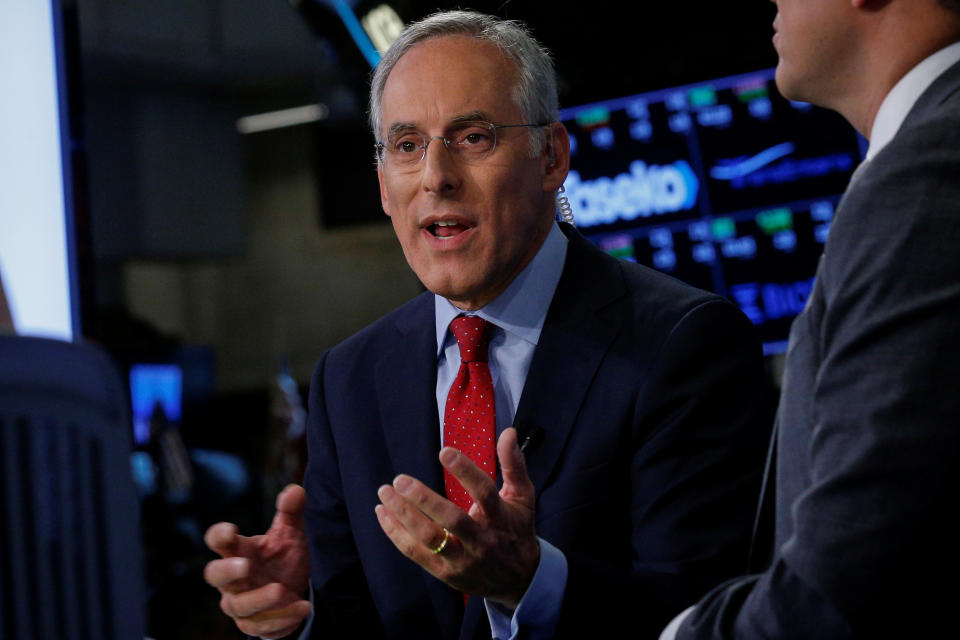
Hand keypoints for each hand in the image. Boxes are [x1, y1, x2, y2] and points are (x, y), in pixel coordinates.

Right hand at [204, 484, 311, 638]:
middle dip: (227, 571)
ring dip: (260, 599)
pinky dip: (282, 617)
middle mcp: (232, 578)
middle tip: (245, 566)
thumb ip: (291, 512)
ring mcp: (240, 602)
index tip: (231, 529)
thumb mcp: (290, 533)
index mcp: (238, 550)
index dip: (220, 535)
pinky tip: (302, 607)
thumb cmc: (283, 557)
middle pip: (215, 575)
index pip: (217, 541)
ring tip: (283, 589)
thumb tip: (295, 490)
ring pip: (238, 605)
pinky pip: (261, 625)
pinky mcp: (252, 624)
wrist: (295, 590)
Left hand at [374, 427, 539, 608]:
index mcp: (500, 517)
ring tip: (385, 492)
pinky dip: (396, 534)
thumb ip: (514, 464)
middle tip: (400, 480)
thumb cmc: (517, 530)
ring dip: (404, 515)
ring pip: (430, 538)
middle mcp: (482, 540)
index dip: (465, 471)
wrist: (519, 580)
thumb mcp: (523, 497)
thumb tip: (508, 432)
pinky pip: (416, 553)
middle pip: (452, 520)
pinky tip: (383, 513)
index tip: (444, 451)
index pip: (483, 492)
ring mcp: (463, 559)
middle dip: (424, 499)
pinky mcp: (446, 572)